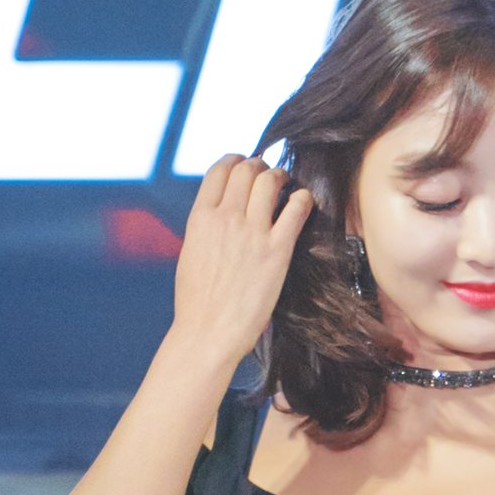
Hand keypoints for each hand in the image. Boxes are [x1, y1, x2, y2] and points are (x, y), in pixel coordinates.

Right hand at [172, 154, 315, 369]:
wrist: (208, 333)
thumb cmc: (197, 302)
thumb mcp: (191, 253)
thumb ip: (206, 227)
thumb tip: (221, 213)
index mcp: (200, 218)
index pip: (220, 169)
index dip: (235, 161)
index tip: (244, 165)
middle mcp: (226, 218)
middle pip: (247, 169)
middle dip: (259, 165)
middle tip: (268, 174)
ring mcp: (252, 233)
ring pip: (270, 180)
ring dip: (280, 176)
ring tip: (286, 183)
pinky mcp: (277, 251)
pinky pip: (296, 208)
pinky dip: (302, 198)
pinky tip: (303, 202)